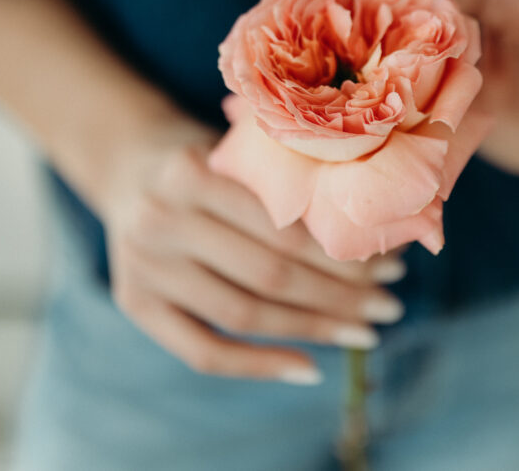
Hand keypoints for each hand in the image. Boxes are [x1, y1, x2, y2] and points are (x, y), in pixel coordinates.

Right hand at [100, 119, 405, 383]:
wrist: (127, 163)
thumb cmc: (206, 155)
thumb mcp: (238, 150)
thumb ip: (285, 183)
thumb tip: (378, 235)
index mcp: (191, 173)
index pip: (282, 231)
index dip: (342, 257)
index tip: (391, 267)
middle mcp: (160, 221)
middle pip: (269, 276)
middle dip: (340, 297)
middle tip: (388, 307)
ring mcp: (142, 267)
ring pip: (244, 315)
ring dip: (313, 330)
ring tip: (363, 333)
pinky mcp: (133, 303)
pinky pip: (203, 352)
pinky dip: (259, 366)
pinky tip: (308, 369)